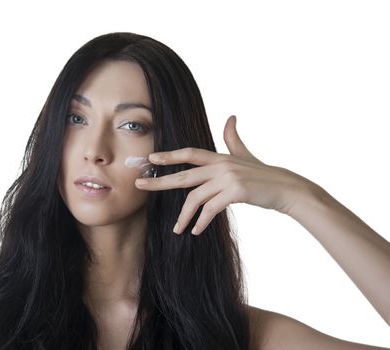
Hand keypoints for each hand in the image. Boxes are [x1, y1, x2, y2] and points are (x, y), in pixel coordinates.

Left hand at [134, 115, 313, 234]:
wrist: (287, 188)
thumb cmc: (264, 174)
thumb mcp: (245, 154)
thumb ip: (233, 138)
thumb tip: (231, 117)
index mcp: (220, 157)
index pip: (189, 153)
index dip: (169, 155)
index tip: (150, 159)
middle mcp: (221, 165)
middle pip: (184, 175)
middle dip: (159, 182)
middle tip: (139, 186)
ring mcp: (228, 178)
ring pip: (196, 198)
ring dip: (184, 216)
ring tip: (177, 229)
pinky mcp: (236, 192)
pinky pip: (210, 209)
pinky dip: (201, 222)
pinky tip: (196, 231)